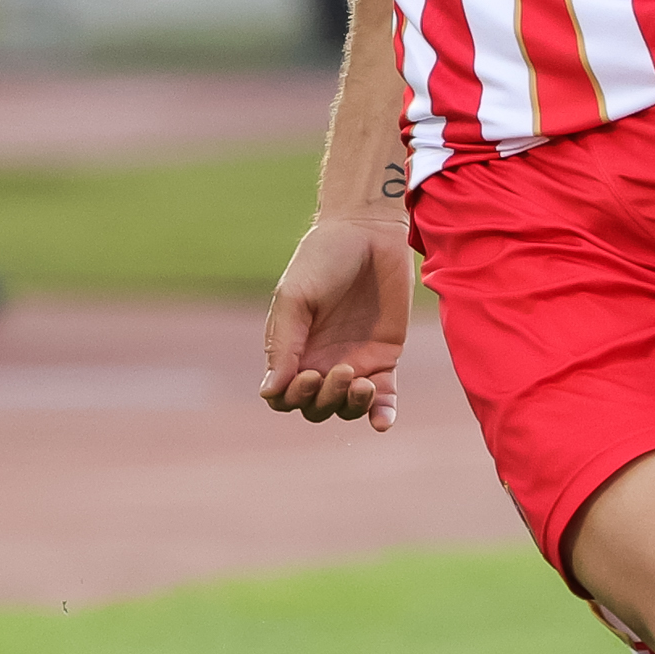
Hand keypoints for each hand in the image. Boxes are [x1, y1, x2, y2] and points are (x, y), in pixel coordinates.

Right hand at [257, 206, 409, 429]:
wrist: (369, 233)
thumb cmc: (323, 258)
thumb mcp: (295, 297)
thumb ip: (284, 345)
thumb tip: (268, 391)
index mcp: (292, 348)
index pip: (283, 395)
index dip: (292, 397)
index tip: (308, 375)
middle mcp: (319, 360)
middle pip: (314, 406)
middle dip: (325, 399)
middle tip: (342, 370)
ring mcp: (354, 361)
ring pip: (346, 407)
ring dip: (351, 406)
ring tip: (362, 384)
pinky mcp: (385, 357)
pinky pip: (383, 398)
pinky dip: (382, 415)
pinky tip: (382, 420)